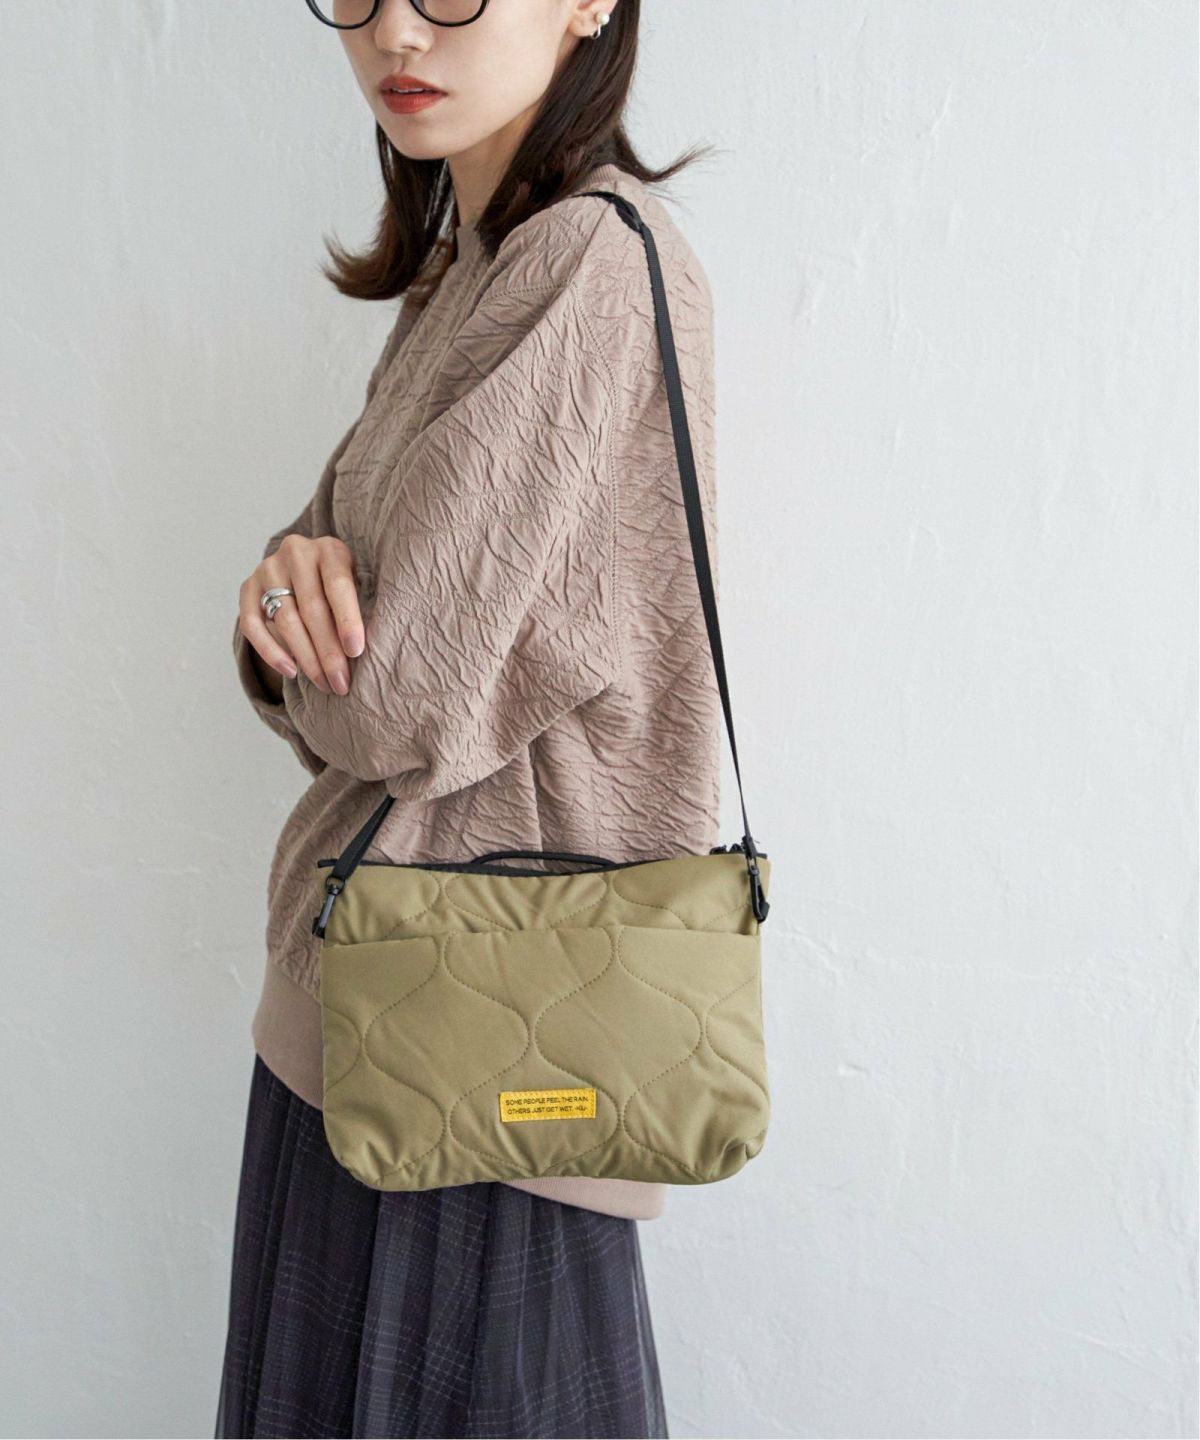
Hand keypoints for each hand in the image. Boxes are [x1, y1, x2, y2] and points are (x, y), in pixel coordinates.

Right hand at [238, 534, 364, 696]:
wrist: (304, 570)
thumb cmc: (340, 587)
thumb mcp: (356, 586)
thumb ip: (357, 609)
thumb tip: (359, 653)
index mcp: (330, 549)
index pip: (338, 585)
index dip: (347, 620)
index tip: (355, 652)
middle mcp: (297, 552)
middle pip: (312, 608)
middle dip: (328, 651)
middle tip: (341, 683)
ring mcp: (268, 568)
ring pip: (285, 620)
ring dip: (305, 658)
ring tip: (323, 683)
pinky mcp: (247, 586)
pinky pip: (252, 624)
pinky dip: (270, 651)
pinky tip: (291, 671)